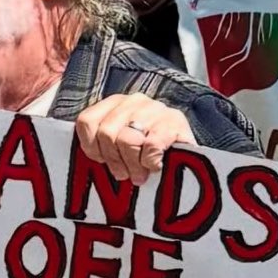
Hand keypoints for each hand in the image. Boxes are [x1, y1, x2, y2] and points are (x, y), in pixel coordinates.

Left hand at [75, 93, 194, 184]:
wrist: (192, 153)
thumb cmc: (150, 152)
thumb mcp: (123, 144)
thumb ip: (104, 145)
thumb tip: (86, 162)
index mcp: (115, 104)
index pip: (87, 121)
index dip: (91, 147)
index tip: (102, 161)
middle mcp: (134, 101)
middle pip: (107, 133)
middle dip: (114, 160)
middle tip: (124, 175)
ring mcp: (155, 109)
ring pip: (127, 140)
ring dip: (133, 164)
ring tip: (140, 174)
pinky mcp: (174, 122)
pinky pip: (151, 145)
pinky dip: (150, 161)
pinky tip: (156, 165)